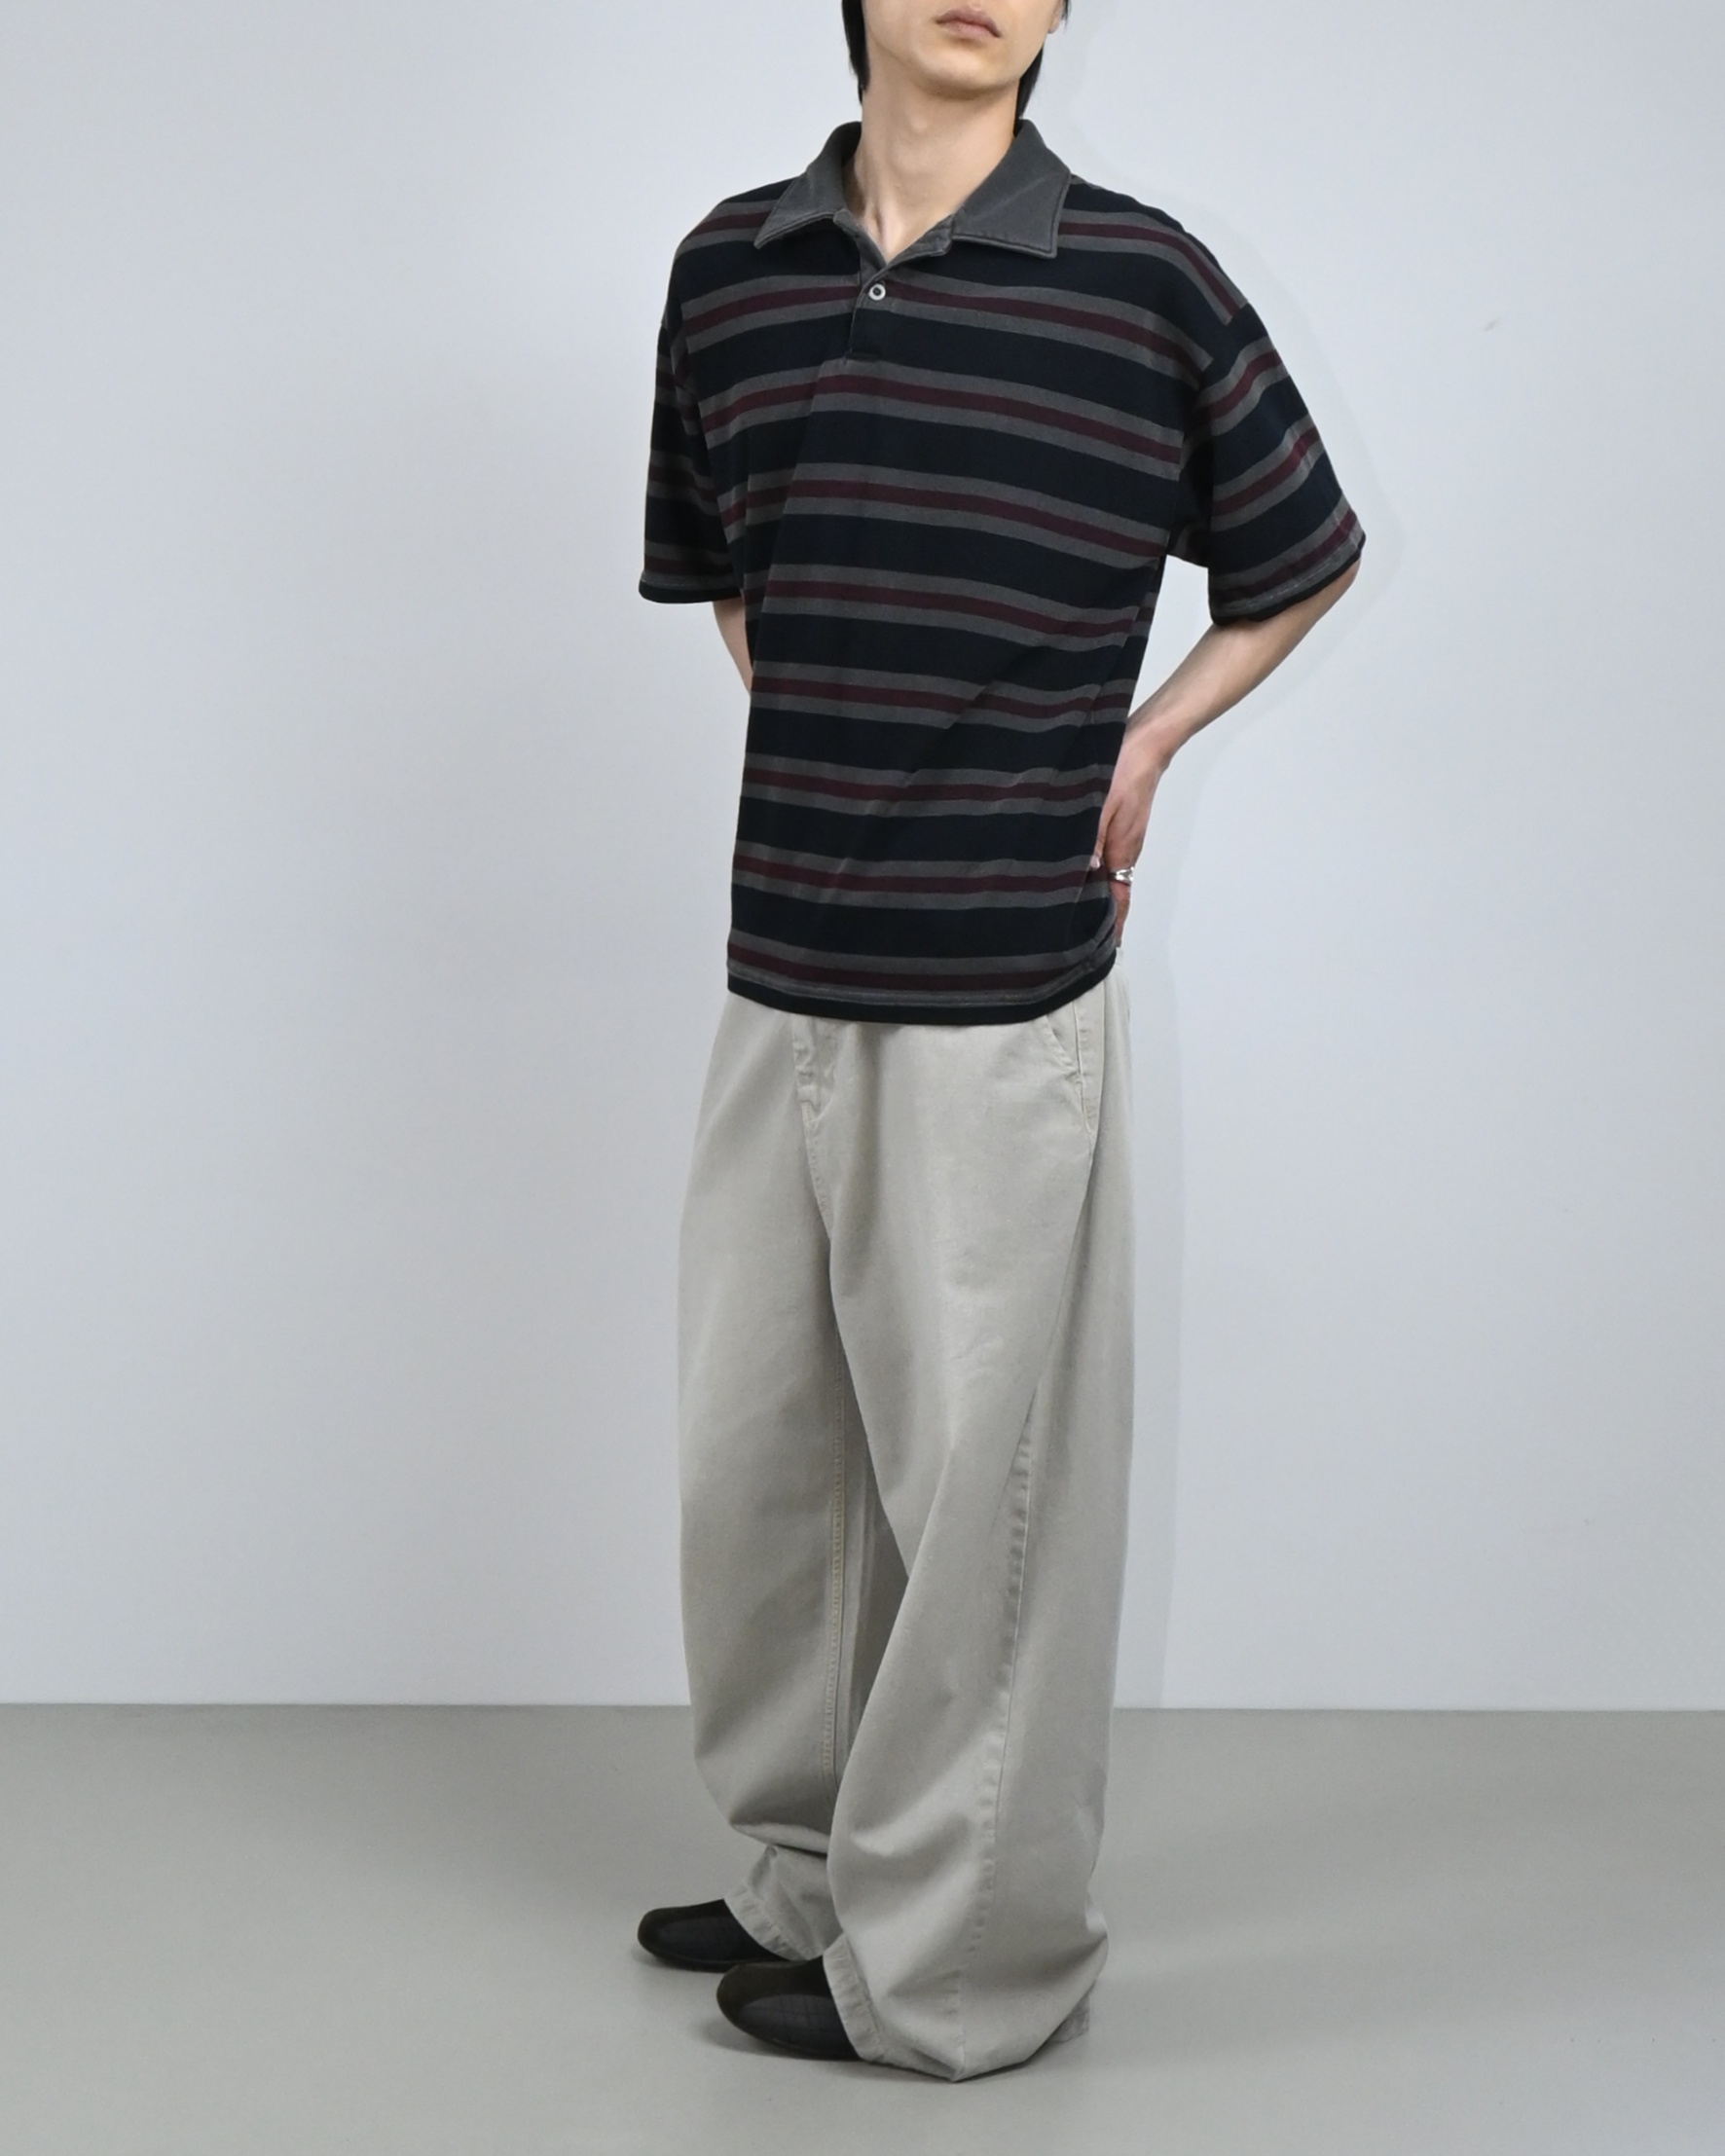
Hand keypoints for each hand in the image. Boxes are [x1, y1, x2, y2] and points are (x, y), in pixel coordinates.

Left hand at [1092, 727, 1169, 945]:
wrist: (1143, 743)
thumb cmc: (1123, 770)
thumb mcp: (1100, 806)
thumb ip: (1089, 840)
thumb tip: (1085, 872)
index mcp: (1122, 853)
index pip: (1118, 902)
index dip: (1111, 927)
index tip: (1102, 951)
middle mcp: (1122, 852)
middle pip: (1110, 893)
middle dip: (1096, 917)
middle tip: (1073, 939)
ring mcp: (1119, 839)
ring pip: (1104, 875)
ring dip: (1090, 894)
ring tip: (1066, 912)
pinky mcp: (1115, 826)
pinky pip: (1102, 856)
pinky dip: (1090, 870)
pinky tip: (1072, 869)